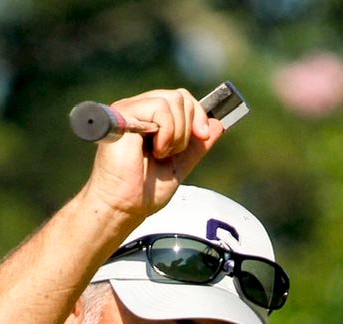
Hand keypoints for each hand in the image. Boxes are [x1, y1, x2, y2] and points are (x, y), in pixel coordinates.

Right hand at [82, 87, 223, 224]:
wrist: (124, 207)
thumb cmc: (143, 191)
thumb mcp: (179, 165)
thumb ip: (197, 145)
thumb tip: (219, 124)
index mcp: (150, 120)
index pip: (182, 99)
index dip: (198, 115)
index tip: (203, 135)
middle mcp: (139, 111)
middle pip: (180, 97)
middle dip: (187, 128)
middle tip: (171, 153)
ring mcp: (130, 110)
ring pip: (173, 100)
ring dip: (176, 133)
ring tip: (160, 153)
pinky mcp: (123, 113)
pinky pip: (160, 107)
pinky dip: (167, 132)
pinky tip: (155, 150)